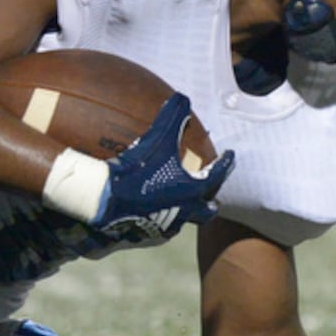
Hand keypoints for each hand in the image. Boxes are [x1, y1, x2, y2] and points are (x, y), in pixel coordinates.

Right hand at [95, 94, 234, 240]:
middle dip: (210, 202)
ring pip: (183, 220)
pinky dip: (161, 219)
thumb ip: (171, 118)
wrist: (105, 204)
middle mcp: (184, 213)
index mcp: (192, 190)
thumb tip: (182, 98)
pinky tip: (151, 213)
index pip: (217, 175)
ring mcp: (165, 228)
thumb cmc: (136, 171)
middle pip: (206, 211)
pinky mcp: (147, 238)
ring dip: (185, 210)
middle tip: (213, 198)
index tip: (230, 156)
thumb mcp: (156, 140)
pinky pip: (160, 229)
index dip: (225, 163)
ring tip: (178, 202)